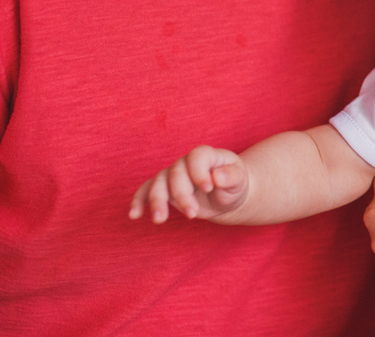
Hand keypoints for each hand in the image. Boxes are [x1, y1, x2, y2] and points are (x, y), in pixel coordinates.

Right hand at [128, 145, 248, 222]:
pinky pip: (146, 191)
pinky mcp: (164, 189)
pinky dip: (138, 201)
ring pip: (158, 183)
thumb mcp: (239, 181)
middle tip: (193, 214)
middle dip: (182, 195)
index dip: (200, 173)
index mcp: (206, 155)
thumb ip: (231, 177)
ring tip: (160, 220)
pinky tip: (134, 215)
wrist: (226, 195)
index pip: (197, 158)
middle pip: (176, 174)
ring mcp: (172, 175)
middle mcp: (186, 163)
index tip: (209, 188)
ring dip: (157, 201)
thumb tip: (217, 177)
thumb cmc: (234, 185)